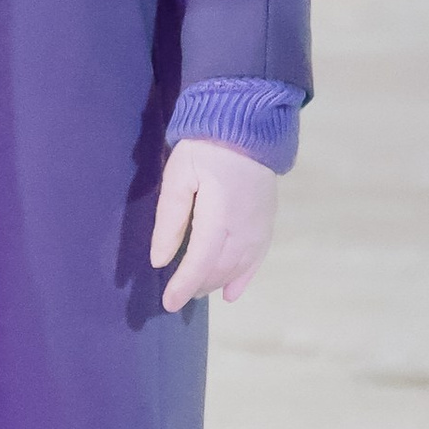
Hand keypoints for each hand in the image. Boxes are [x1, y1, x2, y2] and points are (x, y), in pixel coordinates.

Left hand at [150, 139, 278, 313]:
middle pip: (219, 268)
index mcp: (219, 215)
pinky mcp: (267, 222)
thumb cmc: (205, 147)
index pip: (201, 261)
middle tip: (176, 295)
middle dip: (197, 285)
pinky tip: (231, 295)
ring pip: (237, 267)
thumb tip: (161, 259)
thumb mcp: (179, 176)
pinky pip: (257, 259)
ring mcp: (260, 226)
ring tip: (196, 290)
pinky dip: (244, 279)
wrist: (247, 124)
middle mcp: (244, 228)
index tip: (168, 304)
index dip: (184, 285)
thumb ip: (170, 219)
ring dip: (216, 283)